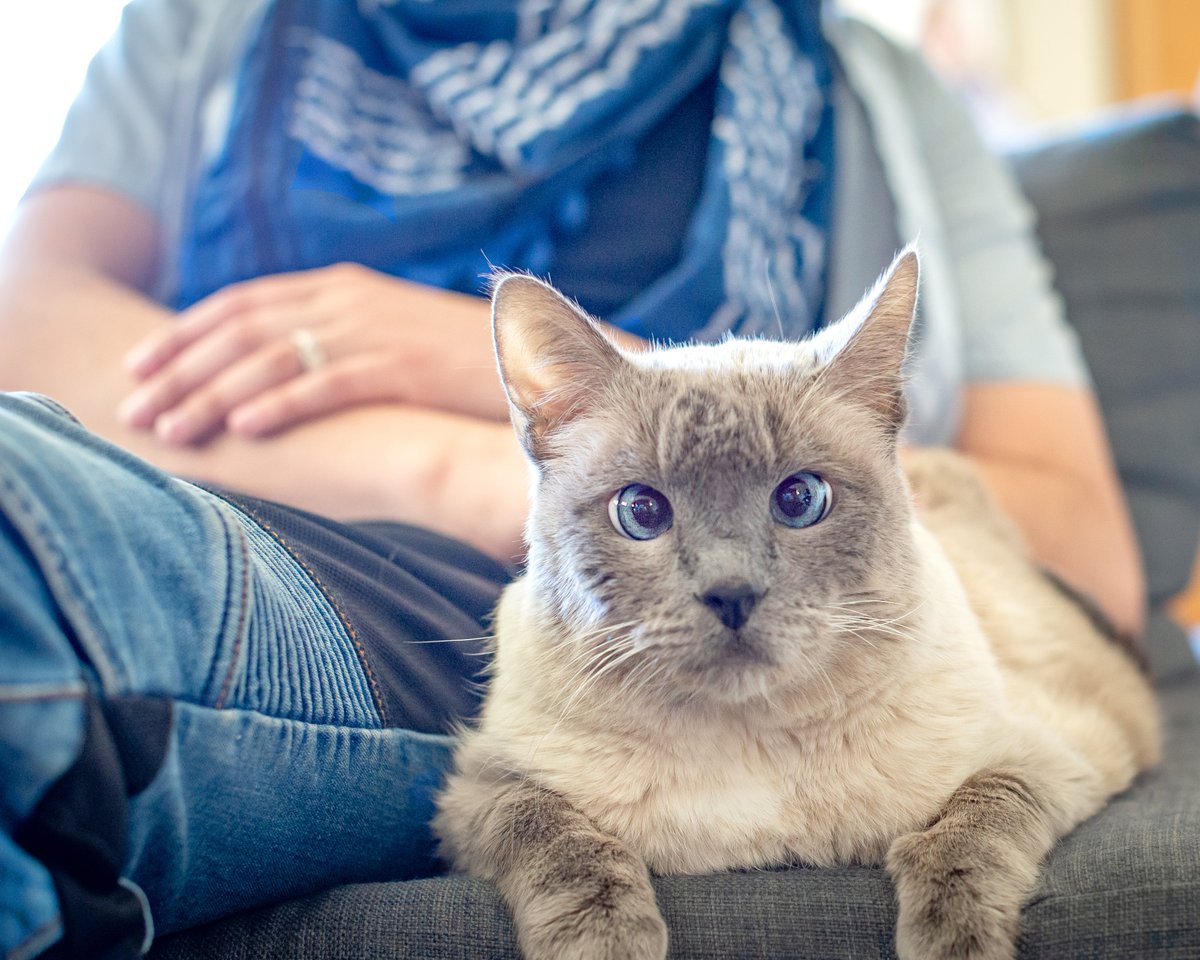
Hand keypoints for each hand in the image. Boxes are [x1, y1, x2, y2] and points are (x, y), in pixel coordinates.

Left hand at [118, 263, 505, 444]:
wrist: (545, 351)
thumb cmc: (460, 355)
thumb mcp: (389, 333)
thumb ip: (337, 339)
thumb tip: (283, 371)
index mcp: (339, 288)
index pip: (241, 305)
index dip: (182, 334)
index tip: (138, 368)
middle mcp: (347, 302)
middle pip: (241, 331)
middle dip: (179, 371)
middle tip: (133, 411)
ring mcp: (375, 331)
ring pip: (272, 359)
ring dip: (213, 394)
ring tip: (171, 429)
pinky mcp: (404, 366)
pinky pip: (329, 383)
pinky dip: (282, 404)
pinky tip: (245, 429)